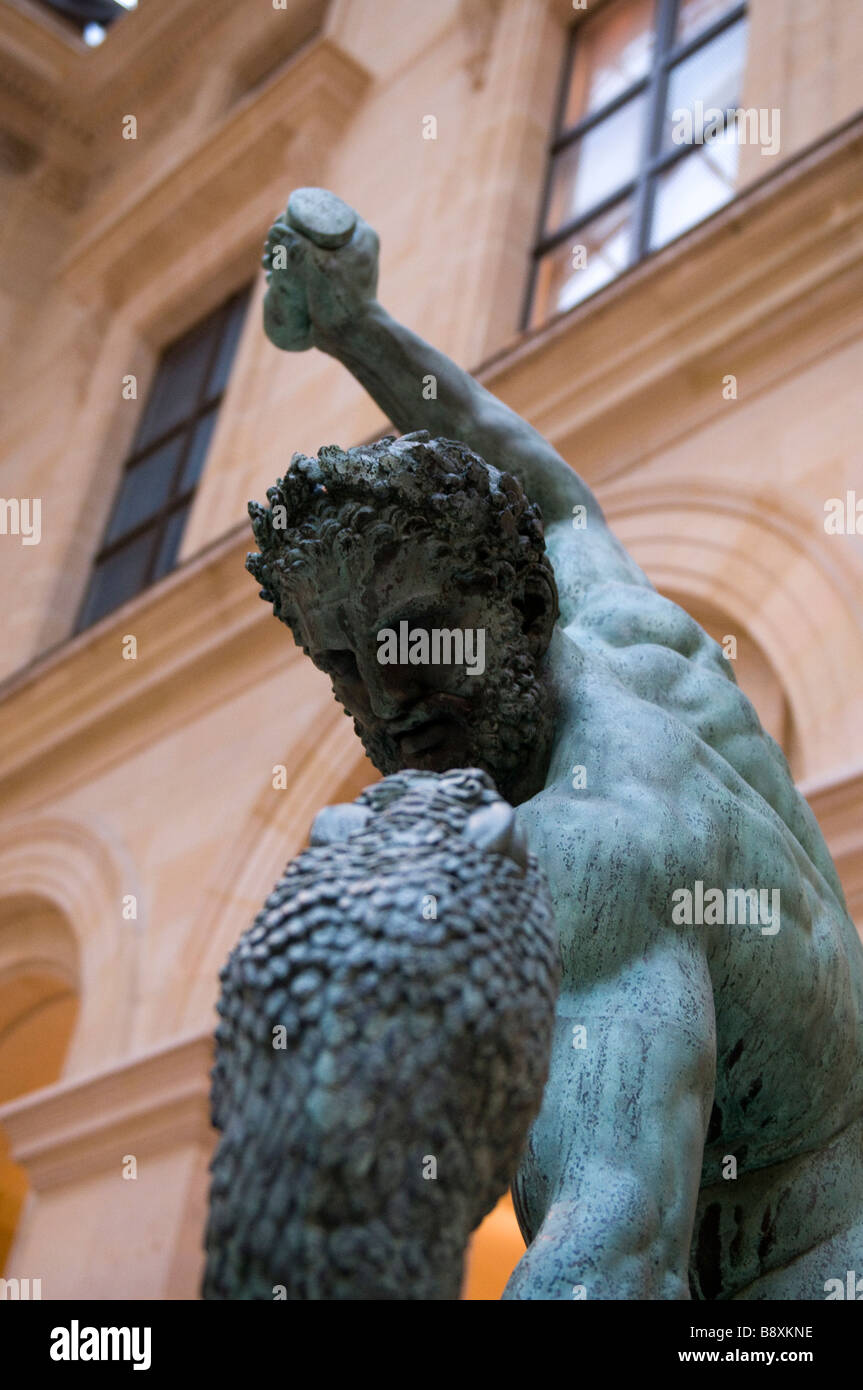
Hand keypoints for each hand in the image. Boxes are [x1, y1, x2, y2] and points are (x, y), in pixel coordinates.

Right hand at [262, 188, 379, 352]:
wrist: (353, 337)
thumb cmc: (341, 301)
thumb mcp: (316, 267)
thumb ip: (295, 246)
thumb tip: (274, 230)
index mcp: (361, 235)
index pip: (326, 210)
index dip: (298, 211)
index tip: (278, 222)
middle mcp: (355, 247)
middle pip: (315, 230)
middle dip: (287, 236)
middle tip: (268, 246)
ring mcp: (345, 267)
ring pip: (310, 250)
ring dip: (285, 253)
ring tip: (266, 263)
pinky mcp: (334, 284)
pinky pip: (310, 269)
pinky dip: (291, 269)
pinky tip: (271, 276)